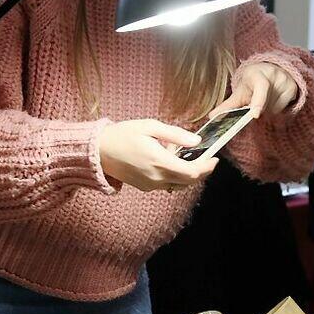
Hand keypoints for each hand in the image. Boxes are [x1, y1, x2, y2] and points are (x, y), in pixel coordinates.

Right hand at [98, 120, 216, 191]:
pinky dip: (174, 175)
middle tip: (206, 157)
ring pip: (178, 184)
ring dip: (187, 173)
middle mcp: (156, 178)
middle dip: (201, 170)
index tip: (215, 158)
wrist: (98, 151)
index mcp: (159, 162)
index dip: (207, 167)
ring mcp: (150, 185)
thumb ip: (175, 135)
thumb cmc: (123, 134)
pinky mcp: (144, 187)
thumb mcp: (150, 126)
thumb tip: (196, 141)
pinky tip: (168, 160)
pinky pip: (166, 184)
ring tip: (182, 154)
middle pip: (189, 181)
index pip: (192, 172)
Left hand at [210, 62, 298, 118]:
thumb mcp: (240, 91)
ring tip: (264, 99)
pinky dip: (276, 109)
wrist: (269, 70)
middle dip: (258, 109)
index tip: (255, 115)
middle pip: (266, 104)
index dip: (258, 101)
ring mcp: (286, 81)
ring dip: (268, 110)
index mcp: (257, 73)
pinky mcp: (294, 88)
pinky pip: (283, 108)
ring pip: (275, 108)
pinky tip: (273, 99)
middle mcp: (274, 74)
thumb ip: (227, 105)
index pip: (260, 87)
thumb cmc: (252, 82)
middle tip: (254, 104)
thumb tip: (212, 116)